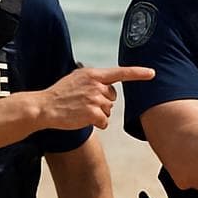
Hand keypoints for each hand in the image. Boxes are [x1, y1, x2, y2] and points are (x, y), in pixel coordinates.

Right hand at [37, 66, 154, 129]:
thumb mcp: (76, 78)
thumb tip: (106, 87)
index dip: (138, 73)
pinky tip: (83, 120)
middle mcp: (96, 84)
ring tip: (81, 111)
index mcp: (93, 74)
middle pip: (112, 97)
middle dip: (103, 103)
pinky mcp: (92, 113)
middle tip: (84, 104)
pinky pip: (104, 121)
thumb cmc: (59, 94)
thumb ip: (93, 80)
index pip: (120, 72)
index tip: (152, 73)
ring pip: (108, 110)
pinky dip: (97, 124)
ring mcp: (94, 98)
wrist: (45, 107)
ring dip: (98, 114)